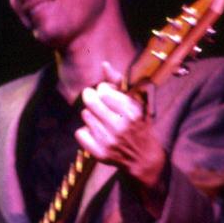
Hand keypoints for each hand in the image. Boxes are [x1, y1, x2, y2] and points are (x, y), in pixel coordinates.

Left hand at [75, 60, 167, 191]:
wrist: (143, 158)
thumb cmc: (137, 124)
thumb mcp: (134, 101)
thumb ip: (118, 82)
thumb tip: (104, 64)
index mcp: (131, 112)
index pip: (103, 91)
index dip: (103, 90)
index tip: (107, 94)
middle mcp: (120, 127)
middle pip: (91, 102)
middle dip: (92, 98)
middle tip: (96, 101)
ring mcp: (109, 141)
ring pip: (85, 116)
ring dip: (91, 115)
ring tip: (102, 120)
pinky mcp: (99, 153)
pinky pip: (80, 132)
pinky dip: (86, 131)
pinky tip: (97, 133)